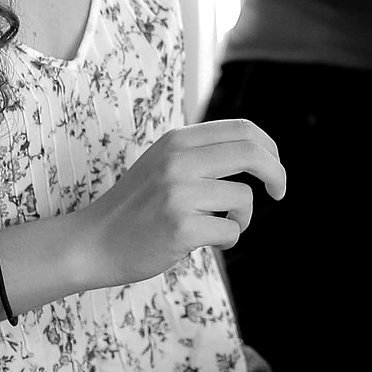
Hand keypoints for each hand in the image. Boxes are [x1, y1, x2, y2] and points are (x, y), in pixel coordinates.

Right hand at [72, 119, 285, 289]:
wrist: (92, 242)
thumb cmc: (136, 206)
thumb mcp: (163, 162)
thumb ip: (201, 153)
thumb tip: (259, 151)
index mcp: (177, 140)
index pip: (242, 128)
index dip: (269, 147)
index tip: (274, 166)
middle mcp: (178, 160)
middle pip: (252, 154)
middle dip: (277, 173)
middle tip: (279, 191)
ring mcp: (178, 193)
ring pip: (244, 199)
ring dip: (242, 218)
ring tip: (220, 226)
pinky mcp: (180, 227)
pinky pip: (230, 230)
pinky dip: (227, 240)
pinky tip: (205, 242)